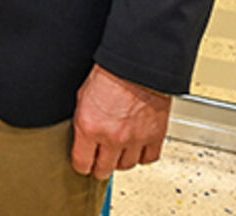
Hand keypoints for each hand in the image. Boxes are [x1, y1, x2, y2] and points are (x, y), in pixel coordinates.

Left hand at [71, 64, 172, 178]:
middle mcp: (112, 137)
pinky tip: (137, 148)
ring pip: (126, 166)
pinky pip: (149, 158)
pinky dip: (143, 155)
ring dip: (121, 161)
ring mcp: (135, 139)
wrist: (136, 65)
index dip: (81, 165)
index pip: (82, 163)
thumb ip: (83, 121)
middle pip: (104, 170)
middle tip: (99, 162)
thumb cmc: (109, 74)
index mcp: (90, 127)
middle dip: (99, 167)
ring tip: (118, 152)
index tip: (83, 164)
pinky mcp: (154, 136)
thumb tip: (82, 136)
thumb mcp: (82, 97)